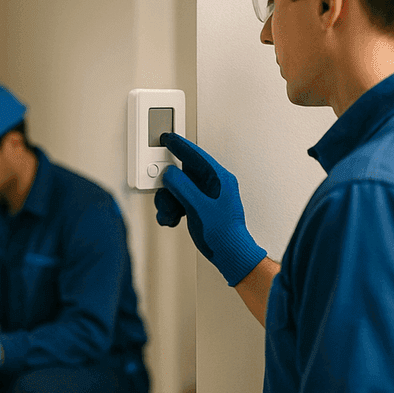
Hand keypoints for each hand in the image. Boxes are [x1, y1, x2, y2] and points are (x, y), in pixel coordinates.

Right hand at [155, 132, 266, 285]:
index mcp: (219, 178)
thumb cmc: (222, 233)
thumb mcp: (198, 206)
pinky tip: (173, 218)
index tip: (166, 137)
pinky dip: (172, 209)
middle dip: (169, 186)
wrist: (229, 254)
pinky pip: (179, 200)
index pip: (196, 155)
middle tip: (164, 193)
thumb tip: (170, 173)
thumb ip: (182, 186)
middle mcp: (212, 184)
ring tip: (170, 214)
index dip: (180, 145)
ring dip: (169, 201)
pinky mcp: (199, 206)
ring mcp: (206, 196)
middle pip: (182, 173)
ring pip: (178, 188)